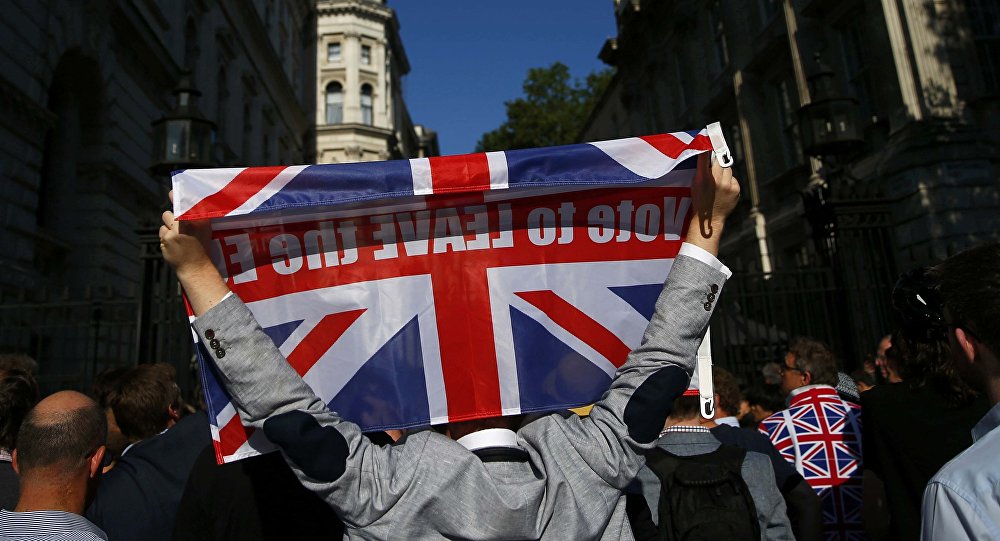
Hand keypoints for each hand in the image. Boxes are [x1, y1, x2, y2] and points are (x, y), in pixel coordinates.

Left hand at [160, 191, 229, 315]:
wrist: (196, 268)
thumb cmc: (202, 248)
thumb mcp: (205, 231)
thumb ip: (198, 217)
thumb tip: (191, 204)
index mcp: (194, 222)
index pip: (181, 205)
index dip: (174, 196)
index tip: (171, 192)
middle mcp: (182, 227)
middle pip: (167, 214)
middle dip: (170, 219)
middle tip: (178, 226)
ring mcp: (171, 236)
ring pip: (163, 227)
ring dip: (168, 231)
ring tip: (178, 239)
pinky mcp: (164, 244)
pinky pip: (161, 237)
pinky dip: (166, 240)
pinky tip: (175, 246)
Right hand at [685, 154, 739, 254]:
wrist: (711, 219)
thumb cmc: (700, 200)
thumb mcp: (696, 184)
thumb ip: (701, 169)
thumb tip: (706, 154)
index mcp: (707, 179)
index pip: (708, 157)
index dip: (711, 147)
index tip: (712, 138)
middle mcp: (719, 181)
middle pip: (721, 162)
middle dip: (718, 162)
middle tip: (714, 162)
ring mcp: (730, 186)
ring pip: (729, 170)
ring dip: (724, 172)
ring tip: (717, 181)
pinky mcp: (737, 191)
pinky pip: (733, 180)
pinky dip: (729, 182)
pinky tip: (723, 190)